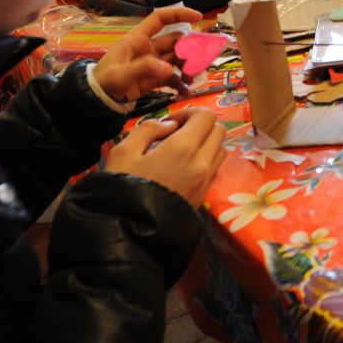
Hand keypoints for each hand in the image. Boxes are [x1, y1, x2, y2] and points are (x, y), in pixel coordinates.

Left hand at [92, 5, 201, 103]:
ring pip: (177, 59)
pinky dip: (180, 83)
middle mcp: (148, 48)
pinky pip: (173, 77)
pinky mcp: (154, 79)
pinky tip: (186, 91)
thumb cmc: (104, 82)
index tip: (198, 18)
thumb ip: (144, 68)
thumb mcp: (120, 74)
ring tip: (191, 79)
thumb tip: (170, 68)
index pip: (160, 19)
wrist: (96, 102)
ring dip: (187, 67)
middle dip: (189, 49)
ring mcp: (152, 64)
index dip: (179, 14)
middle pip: (175, 41)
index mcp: (138, 39)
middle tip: (199, 61)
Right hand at [105, 108, 226, 205]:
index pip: (206, 116)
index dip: (189, 113)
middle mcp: (203, 162)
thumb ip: (148, 129)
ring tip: (180, 151)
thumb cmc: (122, 187)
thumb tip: (169, 125)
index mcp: (184, 147)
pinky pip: (215, 168)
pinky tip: (182, 168)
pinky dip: (205, 160)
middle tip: (176, 134)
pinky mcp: (205, 195)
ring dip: (206, 143)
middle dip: (200, 126)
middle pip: (219, 130)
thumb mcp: (124, 151)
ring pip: (220, 149)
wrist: (128, 230)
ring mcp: (206, 180)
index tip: (170, 122)